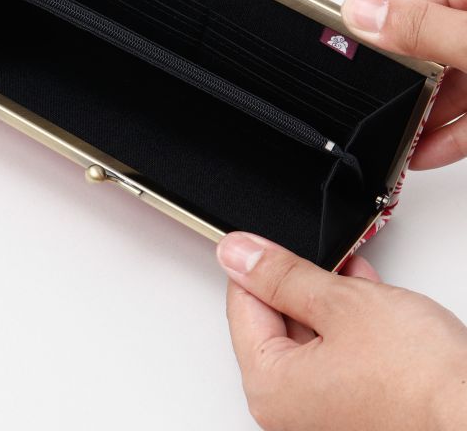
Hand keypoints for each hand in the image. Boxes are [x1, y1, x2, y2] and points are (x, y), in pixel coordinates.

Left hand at [217, 232, 466, 430]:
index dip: (260, 263)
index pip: (241, 303)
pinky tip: (369, 302)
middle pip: (274, 320)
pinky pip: (335, 356)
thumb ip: (280, 274)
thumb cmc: (419, 381)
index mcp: (269, 386)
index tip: (273, 242)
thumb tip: (237, 253)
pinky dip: (348, 326)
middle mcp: (287, 410)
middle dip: (301, 283)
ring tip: (353, 277)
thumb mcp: (340, 303)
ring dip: (329, 300)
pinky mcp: (352, 411)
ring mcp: (321, 414)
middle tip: (324, 260)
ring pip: (309, 335)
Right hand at [341, 0, 466, 168]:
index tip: (336, 65)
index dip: (368, 34)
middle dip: (396, 84)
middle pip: (421, 43)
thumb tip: (360, 12)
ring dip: (422, 115)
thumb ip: (424, 28)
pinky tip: (426, 152)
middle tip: (366, 113)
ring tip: (392, 145)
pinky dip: (452, 129)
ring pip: (447, 77)